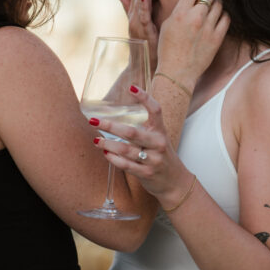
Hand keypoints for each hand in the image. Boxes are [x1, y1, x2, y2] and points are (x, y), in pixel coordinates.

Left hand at [94, 86, 191, 205]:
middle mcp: (158, 143)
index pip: (156, 110)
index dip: (144, 98)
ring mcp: (153, 159)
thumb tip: (117, 117)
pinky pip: (126, 165)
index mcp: (161, 131)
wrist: (175, 182)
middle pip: (132, 132)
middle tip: (94, 121)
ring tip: (96, 140)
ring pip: (126, 150)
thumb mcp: (158, 139)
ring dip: (107, 145)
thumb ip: (143, 129)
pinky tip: (105, 154)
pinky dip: (113, 159)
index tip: (131, 87)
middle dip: (110, 126)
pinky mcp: (146, 173)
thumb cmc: (161, 157)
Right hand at [115, 0, 158, 68]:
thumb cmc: (148, 48)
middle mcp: (136, 18)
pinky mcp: (141, 32)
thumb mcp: (144, 26)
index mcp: (139, 15)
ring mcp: (138, 24)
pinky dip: (142, 5)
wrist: (145, 69)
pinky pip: (142, 16)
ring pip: (140, 2)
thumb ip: (132, 9)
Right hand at [156, 0, 229, 90]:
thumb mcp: (167, 24)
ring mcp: (209, 28)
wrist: (177, 72)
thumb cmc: (167, 49)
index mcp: (180, 13)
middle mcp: (196, 18)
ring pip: (219, 4)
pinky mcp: (217, 38)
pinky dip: (224, 13)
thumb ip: (178, 9)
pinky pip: (226, 18)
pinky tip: (220, 13)